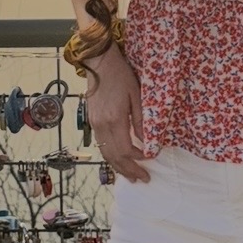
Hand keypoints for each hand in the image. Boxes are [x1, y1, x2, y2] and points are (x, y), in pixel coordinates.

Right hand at [85, 51, 151, 182]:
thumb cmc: (121, 75)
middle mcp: (102, 125)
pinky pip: (101, 146)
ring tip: (131, 176)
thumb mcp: (136, 95)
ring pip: (106, 154)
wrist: (99, 63)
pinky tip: (119, 160)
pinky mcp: (92, 121)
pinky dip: (111, 157)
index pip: (126, 149)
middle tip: (143, 179)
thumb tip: (148, 141)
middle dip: (129, 170)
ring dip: (118, 167)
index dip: (138, 159)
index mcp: (115, 119)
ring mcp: (95, 124)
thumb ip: (141, 120)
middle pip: (115, 157)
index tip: (150, 161)